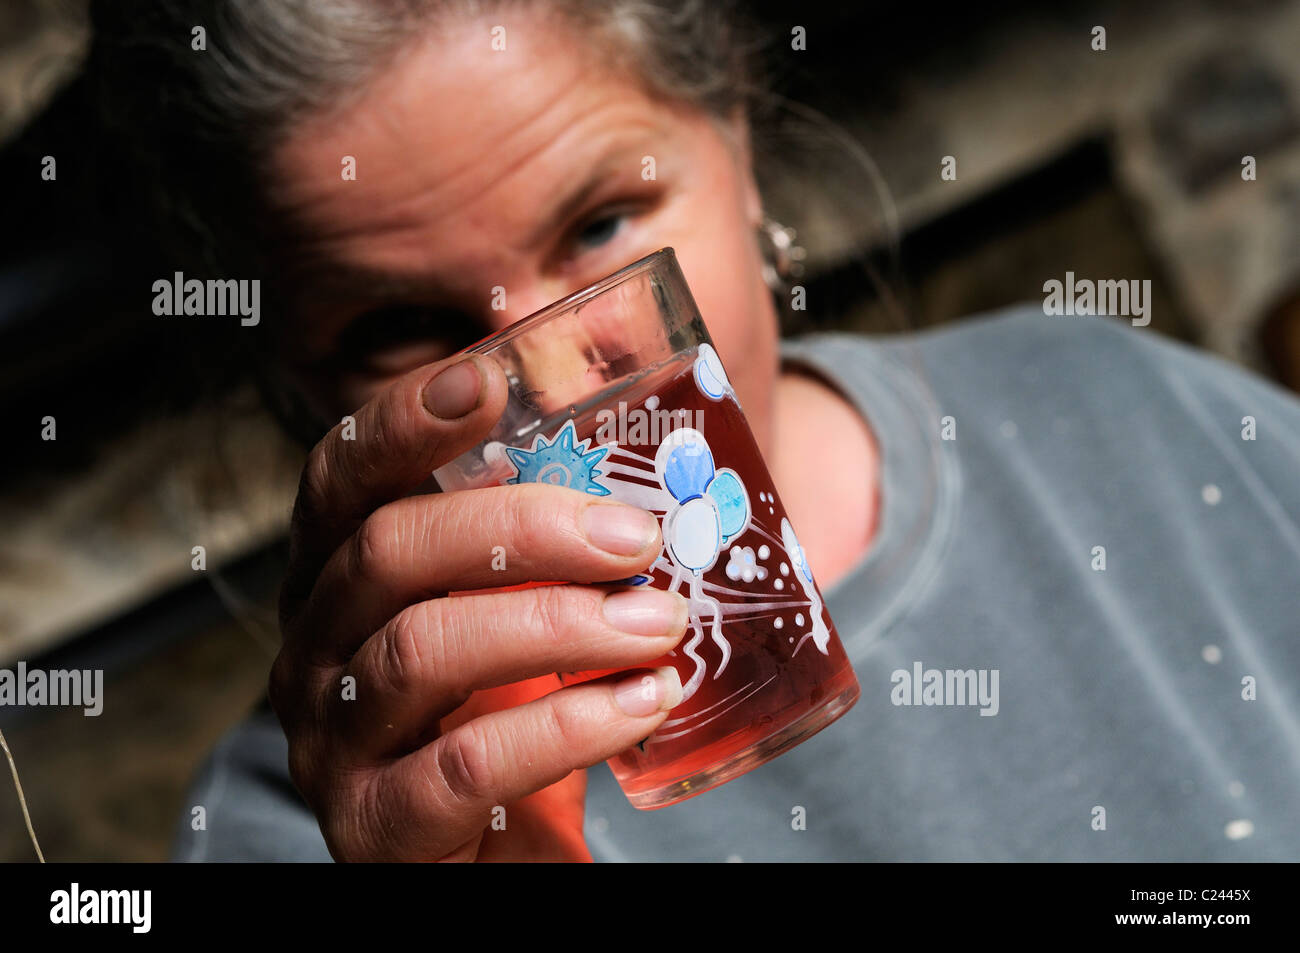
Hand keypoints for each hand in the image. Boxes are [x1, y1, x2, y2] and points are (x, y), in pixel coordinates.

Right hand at [270, 354, 686, 860]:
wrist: (495, 857)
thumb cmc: (510, 710)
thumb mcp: (514, 611)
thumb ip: (545, 542)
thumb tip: (655, 461)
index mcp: (338, 578)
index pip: (340, 479)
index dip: (400, 423)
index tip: (487, 382)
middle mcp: (314, 649)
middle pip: (387, 551)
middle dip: (520, 528)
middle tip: (635, 538)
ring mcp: (332, 741)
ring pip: (423, 651)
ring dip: (558, 625)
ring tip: (660, 624)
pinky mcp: (377, 825)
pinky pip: (466, 766)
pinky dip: (565, 725)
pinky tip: (642, 702)